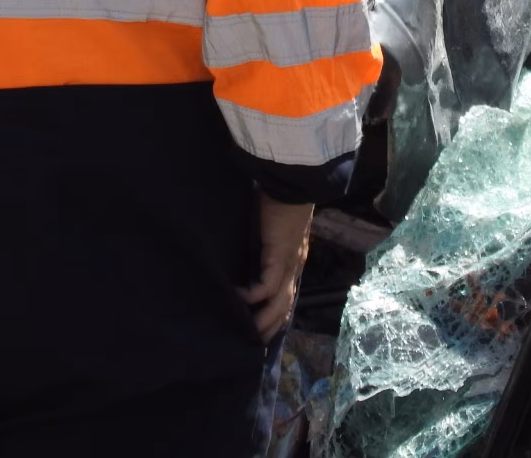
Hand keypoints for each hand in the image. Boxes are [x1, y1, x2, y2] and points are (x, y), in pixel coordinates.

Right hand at [240, 193, 312, 340]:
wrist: (292, 184)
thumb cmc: (277, 199)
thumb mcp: (266, 229)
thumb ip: (258, 245)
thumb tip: (240, 256)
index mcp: (293, 261)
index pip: (286, 296)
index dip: (275, 316)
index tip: (260, 332)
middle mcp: (294, 268)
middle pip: (285, 308)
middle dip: (269, 329)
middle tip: (251, 346)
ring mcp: (290, 264)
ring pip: (279, 305)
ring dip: (262, 321)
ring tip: (244, 333)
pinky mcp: (281, 258)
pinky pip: (266, 287)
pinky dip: (252, 296)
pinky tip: (236, 299)